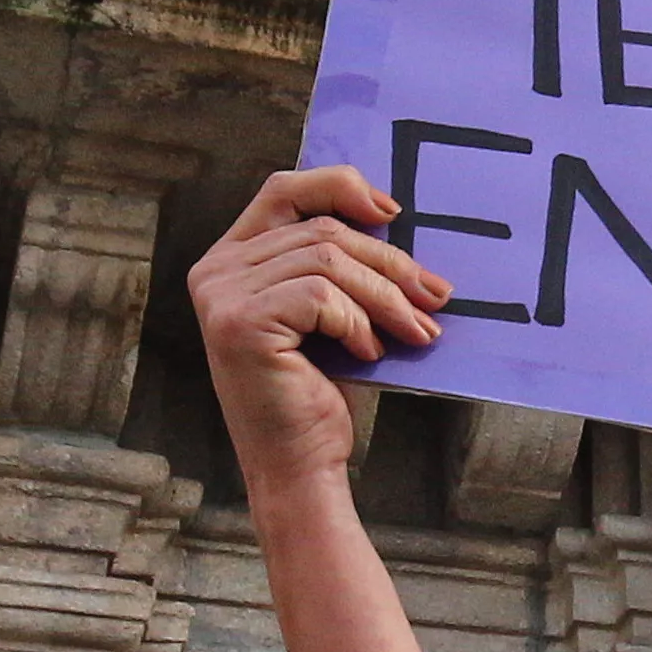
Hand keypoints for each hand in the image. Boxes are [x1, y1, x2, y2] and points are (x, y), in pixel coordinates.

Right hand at [182, 164, 445, 493]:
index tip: (393, 212)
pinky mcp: (240, 323)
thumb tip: (392, 214)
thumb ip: (336, 263)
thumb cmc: (319, 391)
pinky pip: (320, 295)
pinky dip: (357, 322)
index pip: (283, 190)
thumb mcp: (329, 312)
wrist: (299, 465)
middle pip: (321, 230)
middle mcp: (215, 270)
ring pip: (328, 260)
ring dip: (386, 296)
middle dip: (389, 261)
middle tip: (436, 295)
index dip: (339, 186)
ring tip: (417, 330)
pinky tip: (368, 352)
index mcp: (231, 258)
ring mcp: (221, 296)